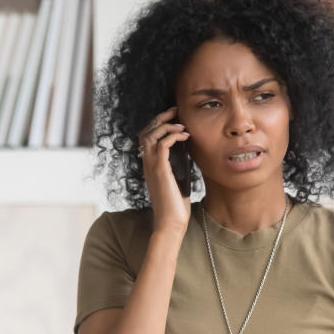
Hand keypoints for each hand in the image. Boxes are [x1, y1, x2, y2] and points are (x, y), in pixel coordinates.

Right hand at [137, 106, 190, 235]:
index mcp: (149, 165)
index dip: (157, 124)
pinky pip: (162, 145)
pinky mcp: (160, 171)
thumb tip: (188, 152)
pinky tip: (185, 136)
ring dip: (166, 125)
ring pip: (150, 135)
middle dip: (160, 118)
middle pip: (145, 132)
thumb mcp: (177, 180)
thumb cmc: (175, 205)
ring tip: (181, 123)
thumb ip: (178, 166)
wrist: (171, 223)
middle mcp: (146, 164)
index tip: (173, 117)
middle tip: (175, 110)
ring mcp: (151, 167)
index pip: (145, 137)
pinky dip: (173, 136)